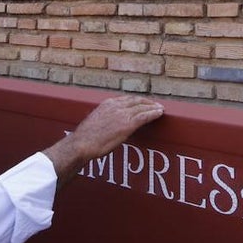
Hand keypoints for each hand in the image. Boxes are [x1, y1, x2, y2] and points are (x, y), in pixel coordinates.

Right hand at [43, 96, 164, 183]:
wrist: (82, 144)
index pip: (126, 99)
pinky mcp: (127, 124)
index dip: (136, 101)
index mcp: (107, 104)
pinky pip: (144, 116)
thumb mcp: (94, 122)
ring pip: (142, 107)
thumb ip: (104, 119)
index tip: (142, 103)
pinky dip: (153, 113)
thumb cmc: (85, 138)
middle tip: (155, 104)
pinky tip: (160, 114)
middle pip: (136, 100)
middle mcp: (115, 106)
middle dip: (146, 102)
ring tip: (160, 109)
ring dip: (153, 107)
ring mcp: (122, 114)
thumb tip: (108, 125)